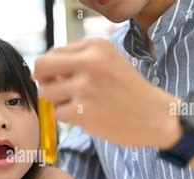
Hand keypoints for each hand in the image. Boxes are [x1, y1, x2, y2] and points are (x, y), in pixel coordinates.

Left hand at [34, 38, 181, 148]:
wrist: (156, 116)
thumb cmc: (129, 91)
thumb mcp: (108, 62)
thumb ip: (77, 60)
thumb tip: (38, 71)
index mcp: (95, 46)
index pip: (53, 52)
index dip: (52, 69)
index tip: (63, 79)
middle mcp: (89, 62)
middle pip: (41, 66)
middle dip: (43, 80)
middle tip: (55, 91)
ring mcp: (85, 87)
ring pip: (47, 93)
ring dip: (58, 102)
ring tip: (79, 105)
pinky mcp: (83, 111)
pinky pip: (58, 114)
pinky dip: (68, 118)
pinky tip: (87, 116)